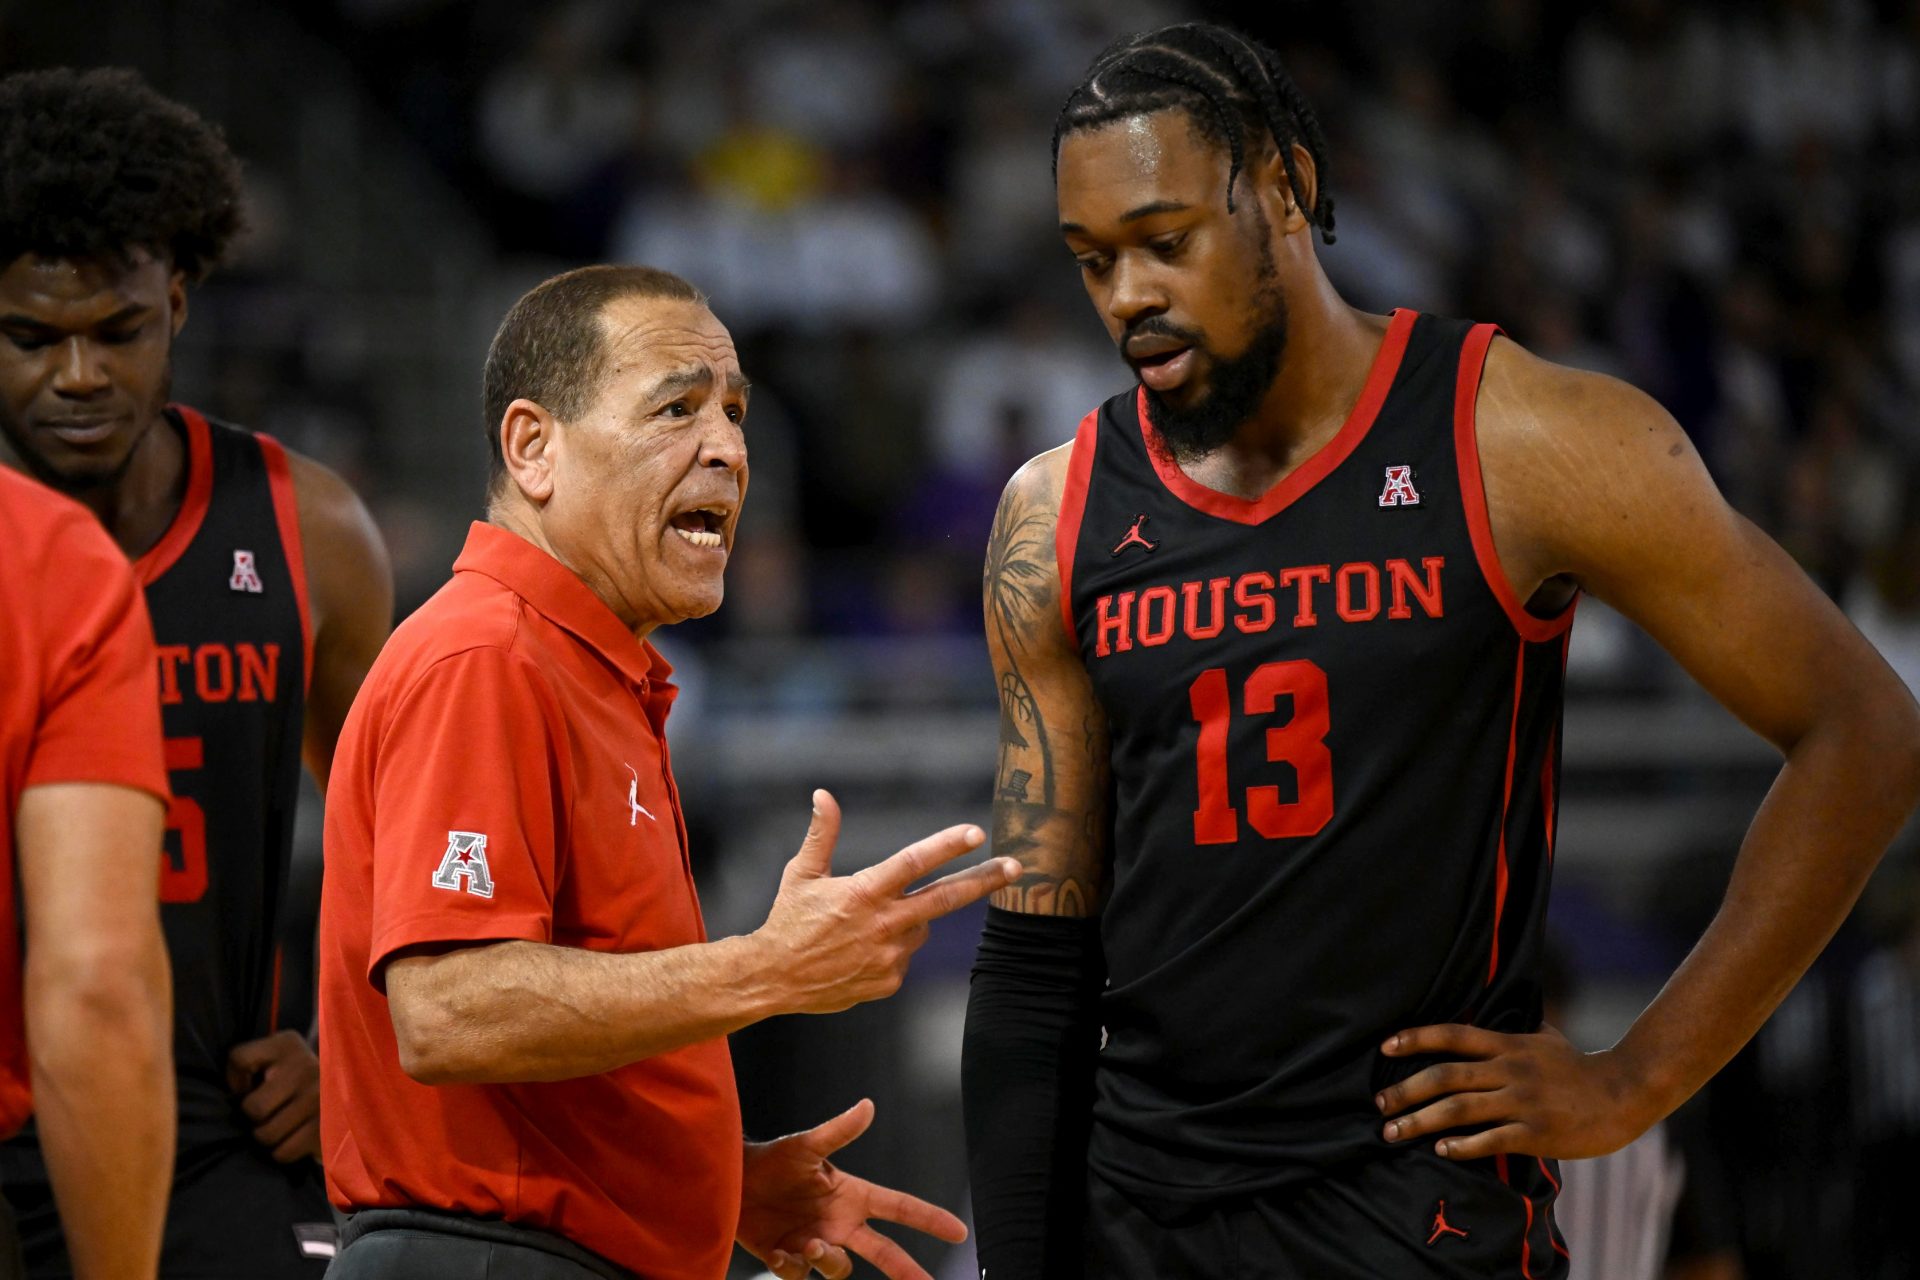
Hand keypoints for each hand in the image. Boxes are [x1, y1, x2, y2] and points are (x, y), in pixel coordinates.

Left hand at [226, 1029, 320, 1161]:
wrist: (346, 1097)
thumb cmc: (294, 1082)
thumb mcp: (274, 1060)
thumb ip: (247, 1066)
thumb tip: (235, 1092)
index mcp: (288, 1044)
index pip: (240, 1058)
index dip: (235, 1080)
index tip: (249, 1086)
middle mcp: (307, 1066)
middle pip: (253, 1107)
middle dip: (255, 1117)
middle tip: (269, 1112)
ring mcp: (319, 1098)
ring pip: (266, 1134)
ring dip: (269, 1136)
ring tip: (283, 1125)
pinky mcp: (325, 1128)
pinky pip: (283, 1152)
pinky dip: (284, 1151)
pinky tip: (296, 1138)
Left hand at [738, 1098, 964, 1279]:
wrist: (731, 1182)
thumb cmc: (771, 1160)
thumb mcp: (806, 1146)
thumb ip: (838, 1132)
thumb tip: (868, 1105)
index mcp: (851, 1196)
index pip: (899, 1207)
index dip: (929, 1218)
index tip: (958, 1231)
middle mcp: (839, 1223)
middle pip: (884, 1252)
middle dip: (908, 1270)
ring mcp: (816, 1243)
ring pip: (840, 1268)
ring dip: (829, 1260)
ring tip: (811, 1245)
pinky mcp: (790, 1259)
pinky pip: (800, 1275)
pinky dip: (791, 1266)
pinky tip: (778, 1250)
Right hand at [754, 790, 1017, 1014]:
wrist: (774, 978)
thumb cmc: (788, 919)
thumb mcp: (802, 873)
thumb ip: (822, 834)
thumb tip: (823, 794)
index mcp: (863, 892)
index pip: (913, 862)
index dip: (947, 845)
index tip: (977, 833)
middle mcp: (882, 924)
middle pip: (945, 899)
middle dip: (984, 881)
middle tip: (1017, 868)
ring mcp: (889, 957)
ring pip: (921, 927)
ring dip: (909, 920)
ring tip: (867, 924)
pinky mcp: (889, 982)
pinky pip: (905, 957)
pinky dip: (893, 948)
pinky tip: (861, 950)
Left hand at [1375, 1023, 1656, 1160]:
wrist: (1623, 1094)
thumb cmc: (1580, 1067)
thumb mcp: (1546, 1037)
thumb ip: (1516, 1029)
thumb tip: (1501, 1008)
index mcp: (1508, 1045)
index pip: (1453, 1036)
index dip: (1416, 1038)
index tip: (1384, 1046)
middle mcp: (1509, 1069)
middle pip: (1446, 1075)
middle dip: (1406, 1090)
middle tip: (1378, 1103)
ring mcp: (1522, 1101)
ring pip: (1460, 1109)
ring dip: (1420, 1121)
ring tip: (1392, 1132)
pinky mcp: (1535, 1131)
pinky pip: (1491, 1139)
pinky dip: (1463, 1145)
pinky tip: (1441, 1150)